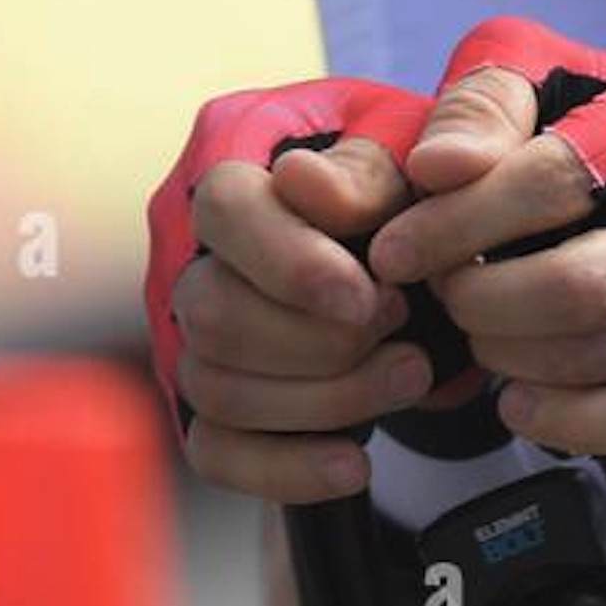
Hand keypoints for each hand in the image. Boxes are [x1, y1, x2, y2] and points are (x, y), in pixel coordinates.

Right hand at [142, 77, 475, 504]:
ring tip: (409, 377)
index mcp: (230, 155)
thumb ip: (373, 157)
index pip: (225, 210)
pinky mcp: (207, 398)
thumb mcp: (410, 138)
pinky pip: (217, 451)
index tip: (369, 297)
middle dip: (318, 342)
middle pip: (212, 313)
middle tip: (404, 330)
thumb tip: (310, 187)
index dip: (292, 262)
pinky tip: (355, 461)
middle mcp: (191, 246)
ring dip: (322, 399)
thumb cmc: (402, 169)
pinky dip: (287, 467)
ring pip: (215, 387)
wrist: (417, 231)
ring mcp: (188, 328)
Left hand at [367, 15, 605, 454]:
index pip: (555, 177)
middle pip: (585, 284)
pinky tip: (522, 401)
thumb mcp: (530, 80)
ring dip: (516, 360)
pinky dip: (574, 422)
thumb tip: (437, 167)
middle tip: (448, 297)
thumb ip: (478, 107)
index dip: (456, 223)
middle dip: (485, 303)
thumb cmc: (586, 134)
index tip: (393, 254)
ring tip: (482, 338)